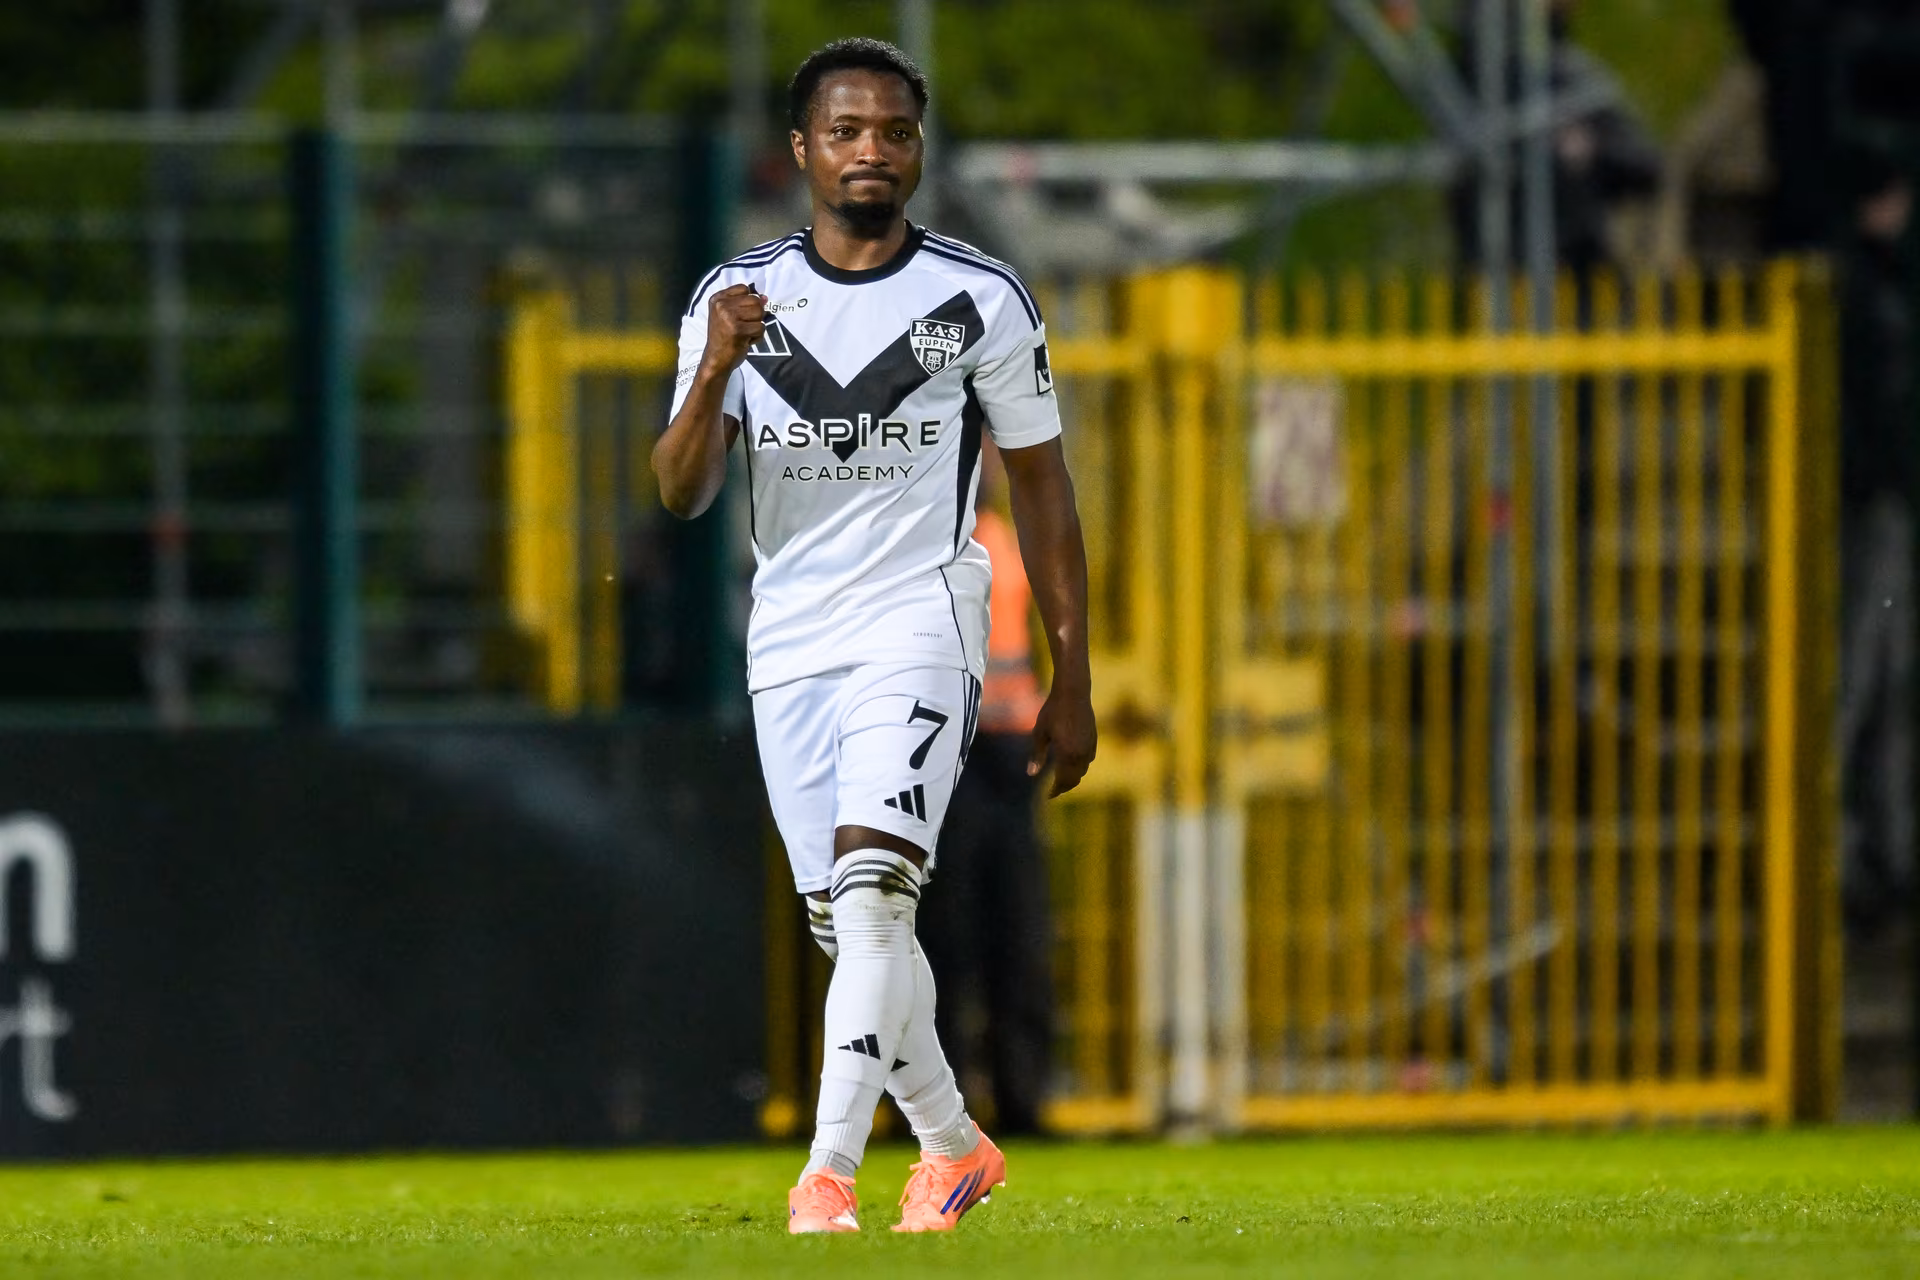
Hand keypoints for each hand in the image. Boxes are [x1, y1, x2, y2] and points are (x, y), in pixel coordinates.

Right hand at [701, 283, 766, 374]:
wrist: (716, 359)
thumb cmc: (724, 336)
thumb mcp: (728, 314)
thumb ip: (745, 303)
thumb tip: (765, 297)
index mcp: (717, 299)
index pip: (744, 288)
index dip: (748, 302)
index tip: (739, 315)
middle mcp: (721, 305)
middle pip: (755, 300)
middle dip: (755, 315)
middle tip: (743, 326)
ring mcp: (728, 317)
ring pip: (759, 313)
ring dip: (756, 326)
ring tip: (744, 333)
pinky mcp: (738, 330)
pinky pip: (761, 327)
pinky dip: (757, 336)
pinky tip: (746, 341)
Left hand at [1028, 683, 1096, 797]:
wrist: (1073, 692)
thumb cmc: (1052, 711)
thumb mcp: (1040, 733)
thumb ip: (1036, 755)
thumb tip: (1031, 775)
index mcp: (1067, 754)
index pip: (1063, 781)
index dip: (1056, 791)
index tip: (1048, 796)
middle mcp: (1082, 753)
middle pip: (1075, 779)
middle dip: (1064, 786)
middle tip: (1054, 790)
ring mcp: (1090, 746)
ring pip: (1083, 770)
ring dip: (1073, 777)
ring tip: (1061, 778)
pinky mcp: (1094, 739)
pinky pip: (1089, 759)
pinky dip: (1080, 765)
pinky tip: (1072, 762)